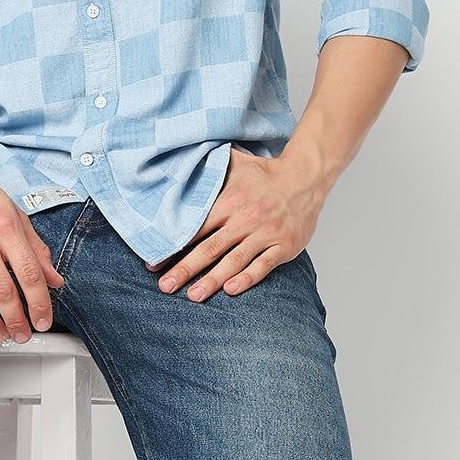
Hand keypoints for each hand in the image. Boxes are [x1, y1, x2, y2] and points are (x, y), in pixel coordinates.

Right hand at [0, 150, 65, 342]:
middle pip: (4, 290)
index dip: (39, 303)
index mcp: (6, 226)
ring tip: (0, 335)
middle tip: (22, 335)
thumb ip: (36, 248)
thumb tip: (55, 280)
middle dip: (16, 320)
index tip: (43, 321)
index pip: (29, 273)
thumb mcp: (14, 213)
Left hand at [153, 146, 327, 300]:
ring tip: (193, 296)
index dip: (173, 246)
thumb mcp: (234, 164)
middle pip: (210, 248)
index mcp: (229, 200)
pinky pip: (264, 265)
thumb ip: (207, 169)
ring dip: (213, 280)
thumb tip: (175, 167)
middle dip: (185, 269)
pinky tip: (231, 290)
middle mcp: (246, 218)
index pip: (195, 227)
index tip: (154, 263)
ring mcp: (266, 233)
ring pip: (234, 261)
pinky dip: (248, 278)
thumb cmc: (265, 174)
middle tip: (165, 286)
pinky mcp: (285, 245)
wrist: (306, 177)